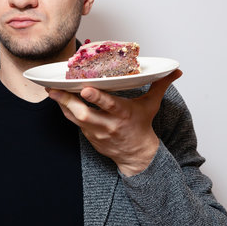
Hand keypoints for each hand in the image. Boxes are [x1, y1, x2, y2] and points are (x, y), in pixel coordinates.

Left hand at [47, 70, 182, 175]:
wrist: (136, 155)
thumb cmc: (141, 126)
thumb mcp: (151, 105)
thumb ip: (160, 85)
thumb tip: (176, 70)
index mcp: (123, 114)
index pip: (109, 105)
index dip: (96, 97)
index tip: (85, 88)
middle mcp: (108, 124)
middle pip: (85, 113)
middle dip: (68, 101)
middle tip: (55, 88)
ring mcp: (96, 132)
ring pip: (75, 118)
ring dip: (62, 104)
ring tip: (51, 90)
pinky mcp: (89, 136)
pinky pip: (74, 123)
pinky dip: (66, 111)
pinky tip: (57, 99)